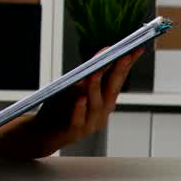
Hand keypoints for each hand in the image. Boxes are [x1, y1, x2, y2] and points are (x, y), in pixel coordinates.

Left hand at [0, 49, 144, 159]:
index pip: (119, 79)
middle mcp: (102, 112)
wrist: (44, 132)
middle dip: (119, 72)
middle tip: (123, 55)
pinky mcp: (74, 132)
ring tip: (94, 73)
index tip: (137, 48)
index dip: (128, 64)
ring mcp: (90, 123)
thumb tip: (105, 50)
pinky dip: (80, 109)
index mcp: (104, 100)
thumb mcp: (76, 87)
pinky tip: (80, 99)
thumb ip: (90, 73)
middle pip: (112, 90)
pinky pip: (79, 120)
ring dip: (95, 88)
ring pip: (96, 105)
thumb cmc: (61, 107)